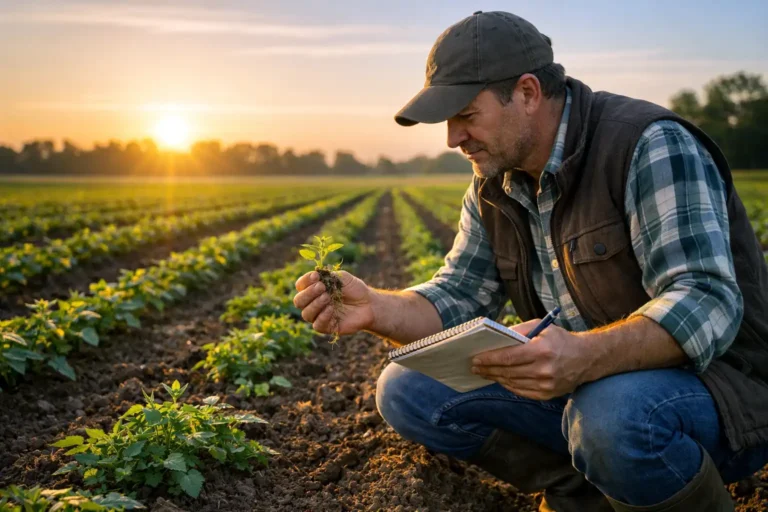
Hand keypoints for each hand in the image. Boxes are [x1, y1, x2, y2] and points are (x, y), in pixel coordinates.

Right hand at [293, 270, 373, 334]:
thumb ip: (328, 276)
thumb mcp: (342, 277)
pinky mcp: (327, 327)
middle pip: (299, 301)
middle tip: (322, 287)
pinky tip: (331, 309)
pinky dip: (322, 316)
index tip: (316, 276)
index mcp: (314, 289)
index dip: (305, 281)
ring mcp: (319, 316)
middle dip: (308, 293)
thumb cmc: (354, 289)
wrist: (369, 303)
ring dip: (315, 304)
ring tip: (328, 297)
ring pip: (306, 313)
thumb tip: (315, 275)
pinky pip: (317, 325)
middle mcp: (313, 303)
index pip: (301, 285)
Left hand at [470, 318, 591, 400]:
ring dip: (496, 378)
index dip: (489, 359)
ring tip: (484, 373)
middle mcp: (544, 370)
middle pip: (508, 371)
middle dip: (488, 369)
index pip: (508, 357)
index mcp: (541, 350)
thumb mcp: (541, 327)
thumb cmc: (560, 339)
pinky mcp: (548, 395)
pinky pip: (521, 391)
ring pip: (512, 383)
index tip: (476, 359)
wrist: (586, 359)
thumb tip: (496, 337)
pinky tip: (500, 379)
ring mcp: (546, 385)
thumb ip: (519, 331)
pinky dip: (508, 385)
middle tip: (475, 367)